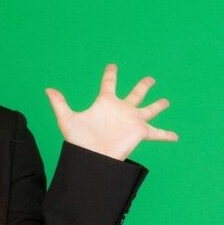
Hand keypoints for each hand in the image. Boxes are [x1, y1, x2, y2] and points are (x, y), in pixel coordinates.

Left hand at [44, 64, 177, 159]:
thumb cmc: (80, 141)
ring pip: (150, 109)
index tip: (112, 66)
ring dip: (158, 105)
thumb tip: (47, 89)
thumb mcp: (67, 119)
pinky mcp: (140, 132)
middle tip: (150, 79)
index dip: (110, 74)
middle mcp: (121, 110)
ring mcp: (132, 120)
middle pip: (135, 93)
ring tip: (167, 101)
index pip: (109, 84)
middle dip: (143, 86)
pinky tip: (176, 136)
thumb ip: (59, 104)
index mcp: (105, 103)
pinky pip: (157, 133)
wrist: (92, 158)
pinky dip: (167, 135)